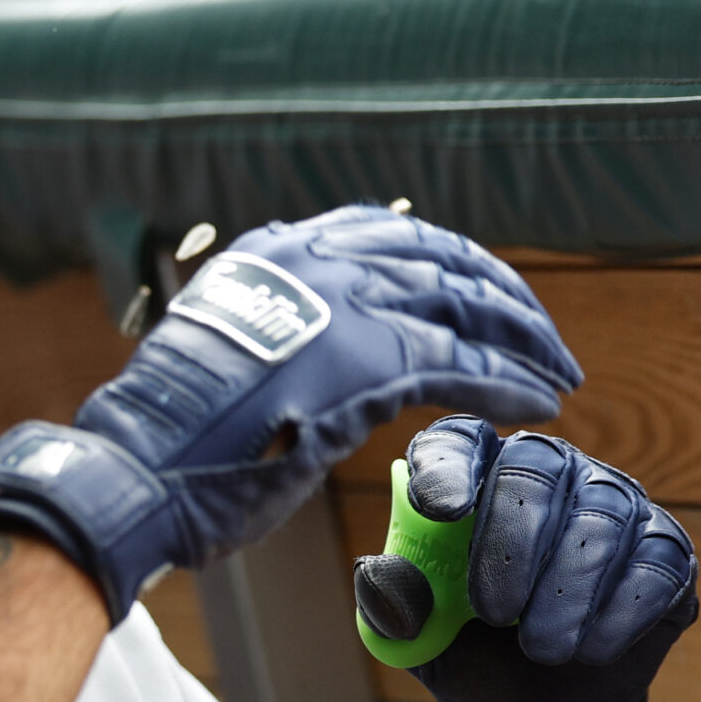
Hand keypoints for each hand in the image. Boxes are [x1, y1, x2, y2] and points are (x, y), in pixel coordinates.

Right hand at [0, 207, 580, 617]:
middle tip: (544, 338)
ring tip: (559, 373)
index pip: (393, 233)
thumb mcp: (222, 351)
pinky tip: (538, 403)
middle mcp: (315, 260)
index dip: (452, 264)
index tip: (487, 296)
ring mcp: (342, 305)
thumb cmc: (170, 434)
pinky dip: (509, 383)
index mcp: (278, 249)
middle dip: (504, 300)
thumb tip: (312, 339)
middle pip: (443, 260)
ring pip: (464, 306)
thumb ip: (276, 329)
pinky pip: (462, 364)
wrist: (140, 468)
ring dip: (524, 341)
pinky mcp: (368, 364)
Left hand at [359, 417, 696, 701]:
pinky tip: (592, 648)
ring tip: (541, 648)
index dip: (448, 465)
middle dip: (514, 539)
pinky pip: (655, 561)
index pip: (459, 441)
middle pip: (536, 466)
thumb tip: (374, 570)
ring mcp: (613, 504)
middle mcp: (549, 472)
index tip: (439, 508)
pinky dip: (620, 610)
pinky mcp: (666, 550)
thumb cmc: (467, 650)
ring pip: (600, 519)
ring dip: (567, 591)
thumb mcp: (416, 639)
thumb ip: (390, 604)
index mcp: (475, 475)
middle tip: (494, 609)